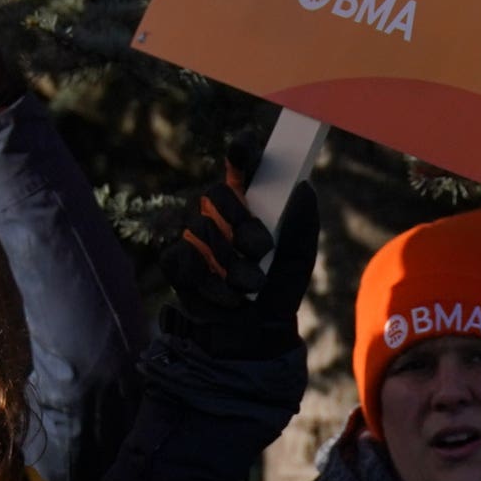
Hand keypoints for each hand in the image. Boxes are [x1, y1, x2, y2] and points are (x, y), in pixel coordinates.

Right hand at [158, 155, 318, 360]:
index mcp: (250, 204)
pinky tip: (228, 297)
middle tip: (260, 249)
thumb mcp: (299, 259)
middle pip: (215, 193)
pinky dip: (211, 282)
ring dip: (232, 263)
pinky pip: (186, 257)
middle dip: (239, 221)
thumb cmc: (276, 289)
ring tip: (251, 286)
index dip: (242, 150)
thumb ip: (304, 224)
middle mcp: (217, 213)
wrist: (252, 335)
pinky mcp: (176, 261)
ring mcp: (193, 235)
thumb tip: (303, 187)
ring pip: (203, 229)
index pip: (242, 166)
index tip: (245, 145)